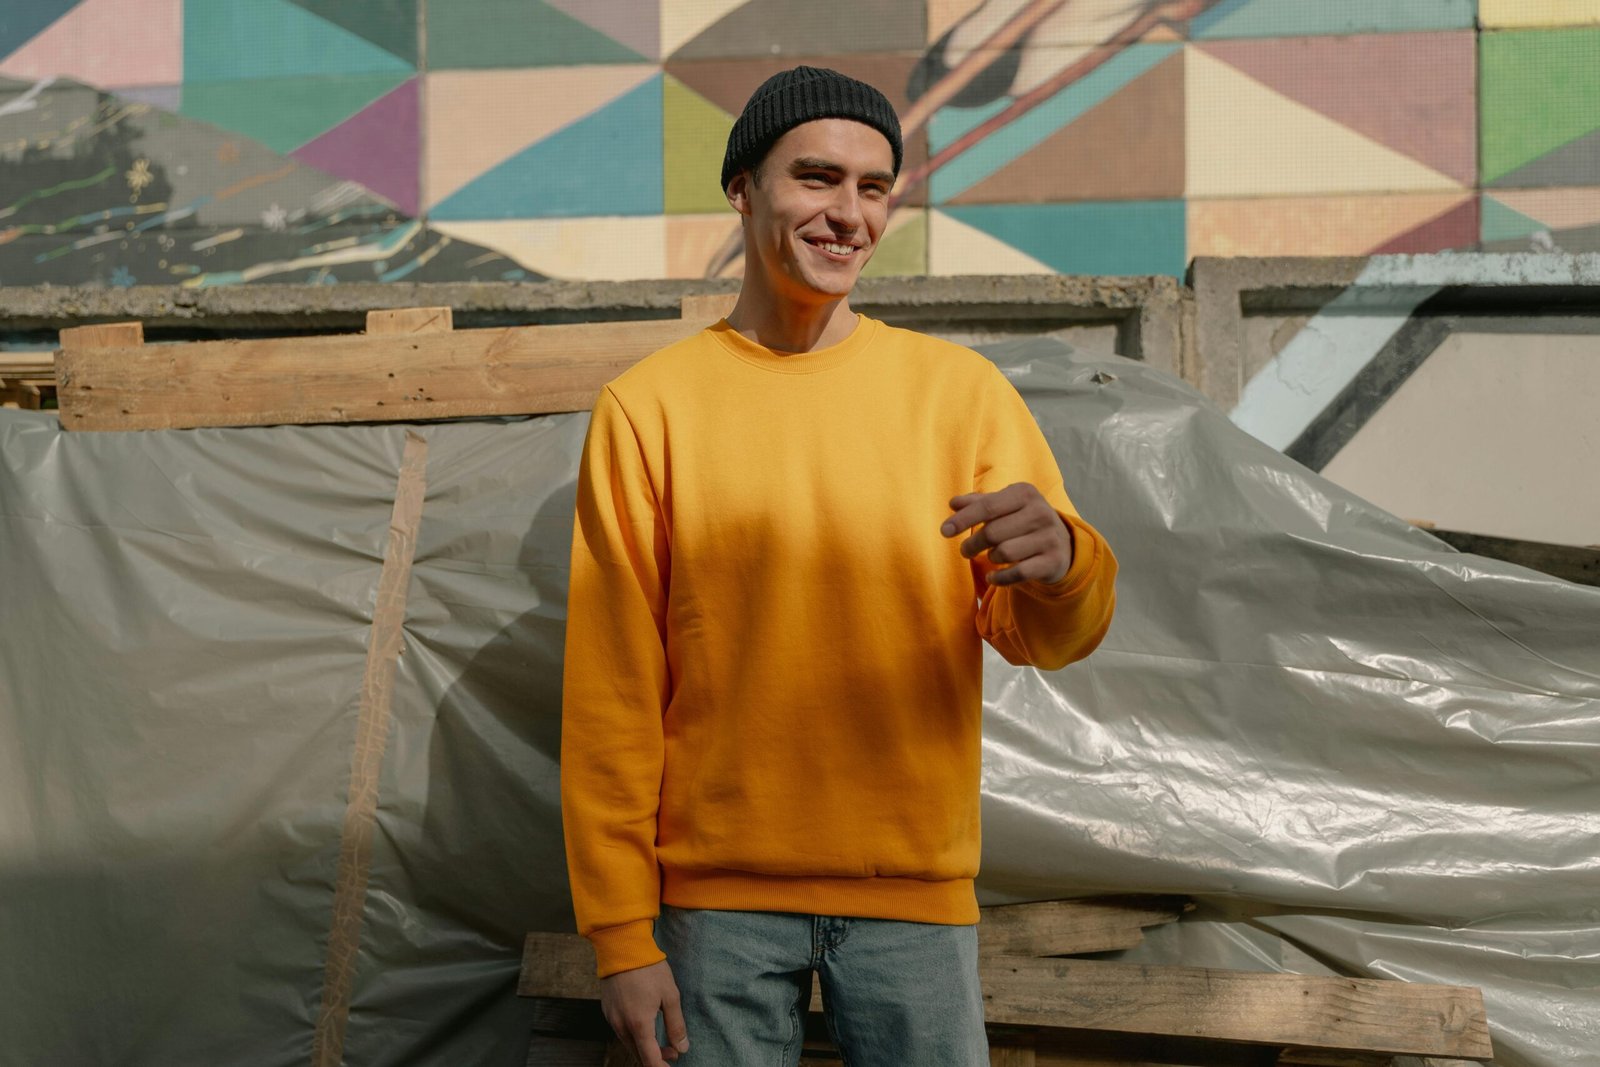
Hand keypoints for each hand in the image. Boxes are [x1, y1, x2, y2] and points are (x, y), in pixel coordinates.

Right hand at [601, 959, 689, 1065]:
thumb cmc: (649, 969)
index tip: (672, 1064)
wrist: (622, 946)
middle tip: (674, 1050)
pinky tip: (644, 1026)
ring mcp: (612, 1018)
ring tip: (661, 1039)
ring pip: (628, 1044)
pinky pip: (621, 1032)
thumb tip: (682, 1048)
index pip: (649, 1059)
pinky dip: (634, 1036)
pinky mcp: (607, 1010)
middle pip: (638, 1054)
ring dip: (645, 1046)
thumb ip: (676, 1025)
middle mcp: (621, 1025)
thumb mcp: (670, 995)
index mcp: (639, 1024)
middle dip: (656, 1057)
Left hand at [942, 483, 1072, 586]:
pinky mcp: (1053, 561)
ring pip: (1004, 553)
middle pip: (993, 532)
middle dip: (973, 544)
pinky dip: (1000, 578)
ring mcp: (1049, 537)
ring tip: (990, 556)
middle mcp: (1040, 512)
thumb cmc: (1022, 520)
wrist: (1062, 543)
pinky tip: (993, 577)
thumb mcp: (1004, 506)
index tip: (944, 531)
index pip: (987, 507)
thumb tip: (953, 503)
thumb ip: (978, 504)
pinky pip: (1017, 573)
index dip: (963, 520)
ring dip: (990, 558)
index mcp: (1025, 493)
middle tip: (966, 550)